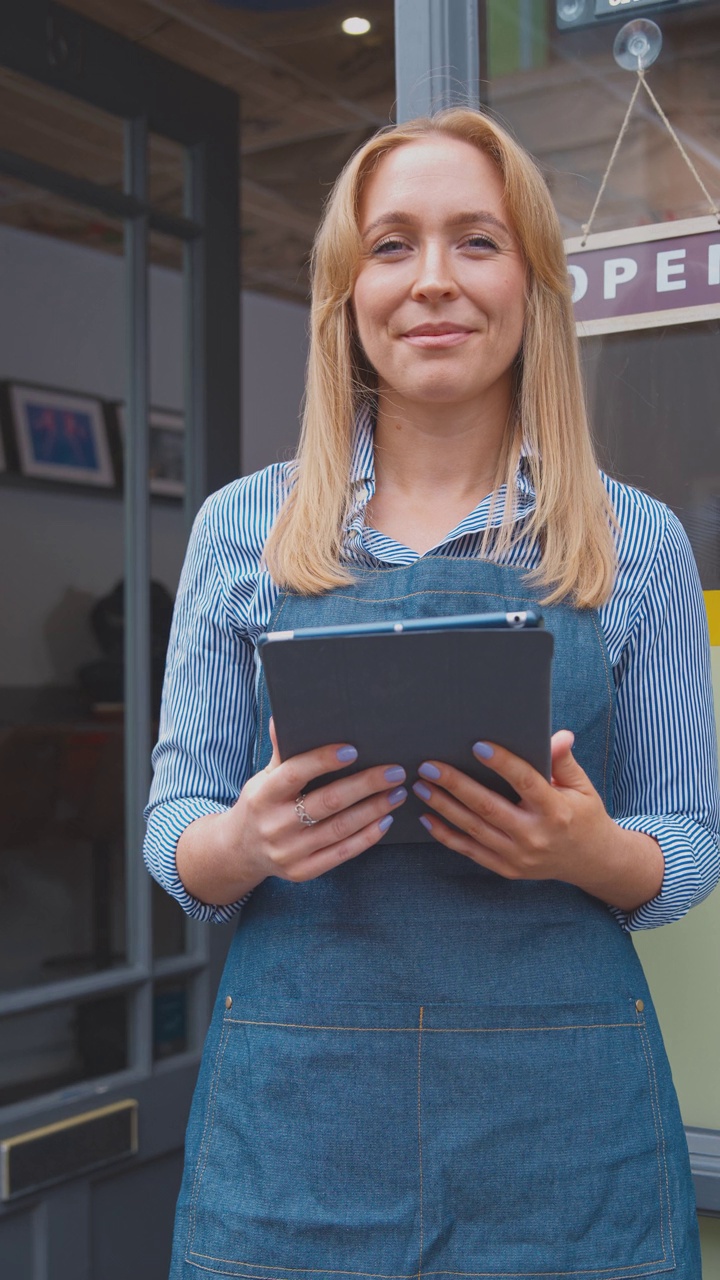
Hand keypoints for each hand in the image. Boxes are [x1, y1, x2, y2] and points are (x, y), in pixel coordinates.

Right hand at [213, 719, 406, 889]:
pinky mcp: (303, 871)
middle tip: (394, 772)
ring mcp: (289, 852)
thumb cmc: (261, 804)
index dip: (323, 761)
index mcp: (264, 794)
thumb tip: (283, 715)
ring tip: (397, 793)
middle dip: (365, 785)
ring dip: (374, 809)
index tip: (353, 749)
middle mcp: (275, 824)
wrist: (240, 851)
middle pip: (327, 802)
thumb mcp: (263, 777)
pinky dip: (367, 836)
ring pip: (340, 828)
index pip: (295, 774)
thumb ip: (281, 751)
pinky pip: (342, 853)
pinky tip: (385, 820)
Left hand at [411, 731, 663, 909]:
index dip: (502, 763)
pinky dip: (446, 835)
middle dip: (455, 784)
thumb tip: (558, 735)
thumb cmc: (583, 815)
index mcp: (556, 811)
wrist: (591, 861)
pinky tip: (427, 818)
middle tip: (429, 766)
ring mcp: (519, 856)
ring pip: (474, 829)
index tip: (477, 745)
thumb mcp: (582, 786)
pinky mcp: (507, 869)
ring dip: (443, 806)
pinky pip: (470, 851)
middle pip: (488, 807)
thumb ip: (564, 761)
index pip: (525, 782)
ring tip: (421, 786)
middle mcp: (535, 836)